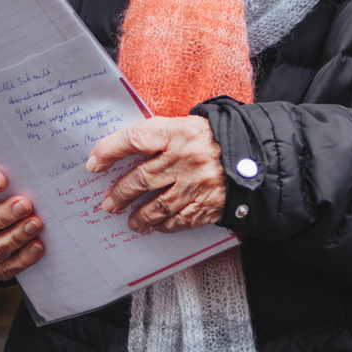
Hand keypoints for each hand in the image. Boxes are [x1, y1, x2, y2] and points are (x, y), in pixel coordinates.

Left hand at [86, 116, 225, 233]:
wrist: (258, 156)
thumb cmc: (217, 138)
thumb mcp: (190, 125)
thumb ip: (161, 135)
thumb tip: (126, 149)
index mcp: (178, 132)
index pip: (134, 140)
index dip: (109, 151)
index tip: (94, 164)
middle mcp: (185, 159)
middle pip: (141, 179)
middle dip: (120, 193)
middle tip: (108, 203)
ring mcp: (196, 185)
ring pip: (157, 206)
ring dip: (138, 216)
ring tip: (129, 221)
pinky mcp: (207, 206)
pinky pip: (178, 221)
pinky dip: (164, 225)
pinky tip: (156, 226)